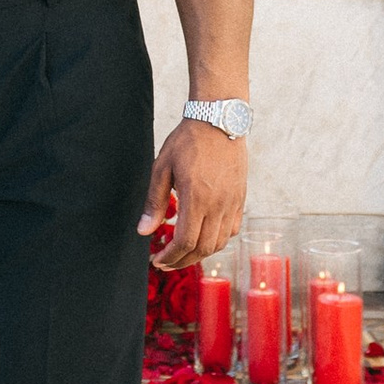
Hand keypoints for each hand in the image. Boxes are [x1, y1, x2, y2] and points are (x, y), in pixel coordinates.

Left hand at [139, 118, 246, 270]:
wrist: (219, 121)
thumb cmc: (187, 141)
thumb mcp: (162, 168)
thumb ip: (154, 202)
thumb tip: (144, 231)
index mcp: (197, 198)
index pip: (185, 242)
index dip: (170, 256)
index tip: (157, 260)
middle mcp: (218, 205)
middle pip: (202, 248)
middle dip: (181, 261)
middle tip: (165, 262)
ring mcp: (233, 203)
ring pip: (219, 243)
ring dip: (199, 254)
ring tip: (181, 253)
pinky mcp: (240, 199)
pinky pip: (232, 230)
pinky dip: (217, 241)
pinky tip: (203, 237)